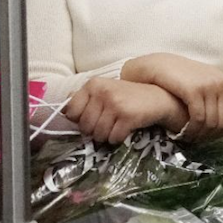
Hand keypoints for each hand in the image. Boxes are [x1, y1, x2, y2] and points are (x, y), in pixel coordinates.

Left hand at [64, 78, 186, 143]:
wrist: (159, 98)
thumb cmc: (129, 97)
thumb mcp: (105, 91)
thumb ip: (84, 98)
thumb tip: (63, 111)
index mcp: (93, 84)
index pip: (71, 112)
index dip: (80, 120)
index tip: (92, 118)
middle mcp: (102, 91)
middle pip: (84, 126)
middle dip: (94, 131)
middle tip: (107, 124)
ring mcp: (115, 103)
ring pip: (98, 134)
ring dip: (107, 136)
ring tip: (117, 127)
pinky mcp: (127, 116)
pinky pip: (113, 138)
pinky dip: (118, 138)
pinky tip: (125, 130)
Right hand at [123, 54, 222, 141]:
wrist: (162, 65)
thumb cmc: (186, 76)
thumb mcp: (209, 81)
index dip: (222, 131)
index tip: (210, 138)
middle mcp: (221, 84)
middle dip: (212, 135)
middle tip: (200, 142)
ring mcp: (209, 87)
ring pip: (211, 121)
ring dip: (201, 134)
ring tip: (191, 139)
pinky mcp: (194, 91)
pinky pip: (198, 118)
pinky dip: (192, 129)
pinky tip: (185, 133)